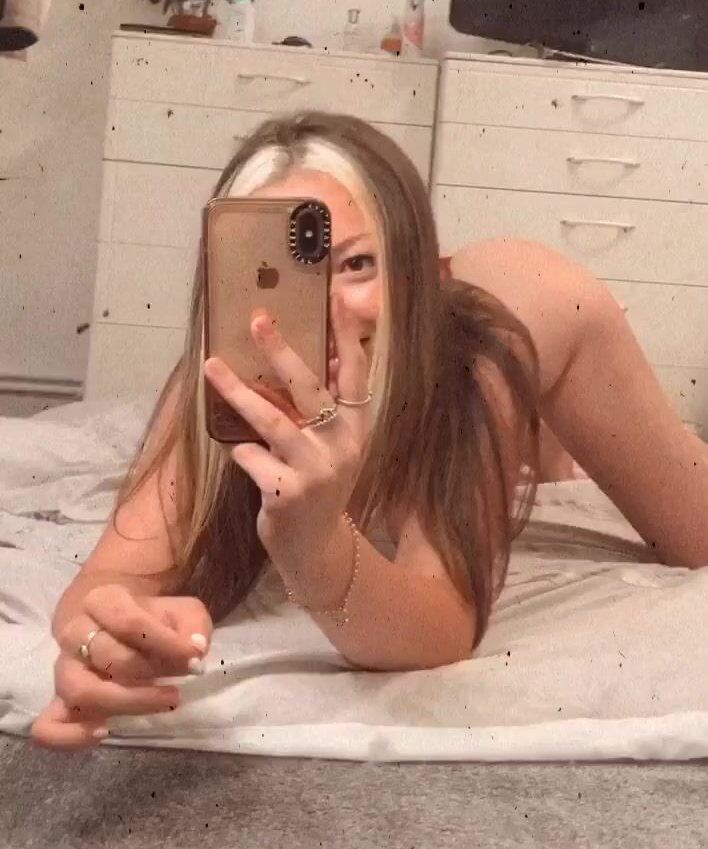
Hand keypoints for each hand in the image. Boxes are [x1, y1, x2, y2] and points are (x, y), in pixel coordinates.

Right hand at [31, 584, 212, 750]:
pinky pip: (47, 726)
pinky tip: (104, 731)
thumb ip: (193, 626)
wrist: (114, 621)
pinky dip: (70, 736)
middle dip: (151, 671)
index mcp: (102, 600)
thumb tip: (195, 650)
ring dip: (124, 701)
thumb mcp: (180, 611)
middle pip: (108, 657)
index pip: (128, 622)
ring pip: (78, 690)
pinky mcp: (59, 703)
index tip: (194, 658)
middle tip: (179, 682)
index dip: (165, 643)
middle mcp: (74, 633)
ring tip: (161, 703)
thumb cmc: (151, 619)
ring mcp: (64, 669)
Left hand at [203, 294, 368, 570]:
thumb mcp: (332, 447)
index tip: (333, 298)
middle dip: (282, 350)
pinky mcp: (286, 493)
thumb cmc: (317, 486)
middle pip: (309, 387)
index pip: (355, 373)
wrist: (315, 550)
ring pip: (272, 419)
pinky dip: (240, 451)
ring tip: (211, 366)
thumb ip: (325, 409)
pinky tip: (240, 453)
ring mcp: (315, 471)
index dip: (345, 336)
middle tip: (257, 319)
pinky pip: (250, 457)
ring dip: (237, 391)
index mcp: (356, 428)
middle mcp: (342, 446)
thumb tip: (315, 357)